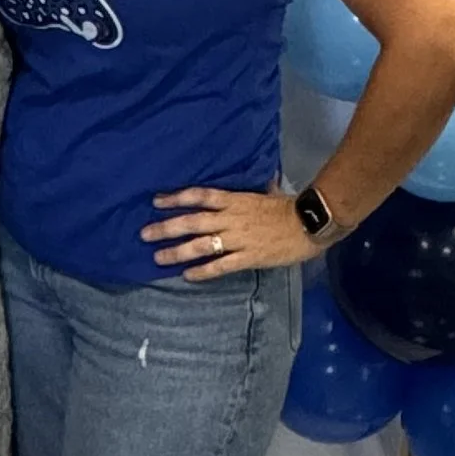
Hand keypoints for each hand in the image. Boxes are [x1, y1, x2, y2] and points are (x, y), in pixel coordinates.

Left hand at [144, 187, 314, 280]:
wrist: (310, 223)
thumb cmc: (289, 206)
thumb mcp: (268, 192)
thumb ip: (256, 190)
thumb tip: (260, 180)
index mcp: (235, 200)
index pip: (199, 196)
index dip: (176, 198)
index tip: (156, 201)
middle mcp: (231, 218)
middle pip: (192, 221)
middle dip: (166, 227)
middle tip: (145, 234)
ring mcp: (238, 239)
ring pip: (201, 245)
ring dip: (178, 251)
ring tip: (158, 257)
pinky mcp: (248, 258)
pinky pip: (221, 266)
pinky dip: (203, 271)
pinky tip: (187, 276)